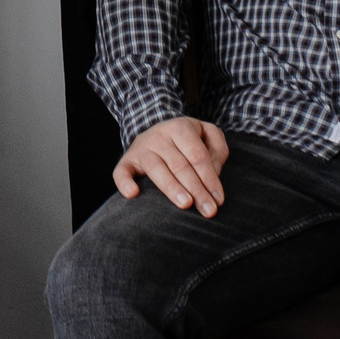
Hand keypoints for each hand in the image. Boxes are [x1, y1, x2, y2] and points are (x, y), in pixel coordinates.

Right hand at [112, 116, 229, 216]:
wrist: (156, 131)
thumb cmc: (188, 140)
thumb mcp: (207, 134)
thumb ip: (218, 149)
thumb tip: (214, 173)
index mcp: (181, 128)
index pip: (198, 156)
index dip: (210, 178)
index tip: (218, 200)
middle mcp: (159, 136)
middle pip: (180, 165)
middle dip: (196, 189)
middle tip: (208, 211)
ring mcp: (141, 148)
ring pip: (156, 169)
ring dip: (171, 187)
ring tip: (186, 204)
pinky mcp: (126, 160)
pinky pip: (121, 171)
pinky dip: (124, 182)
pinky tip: (133, 194)